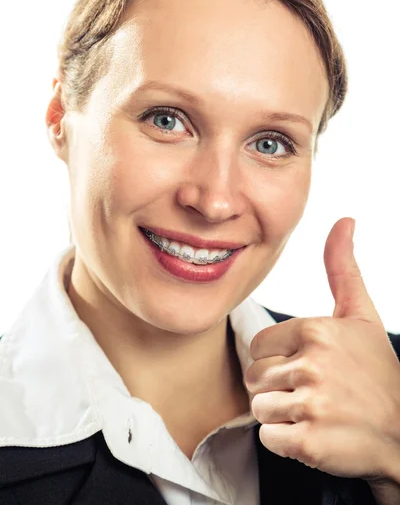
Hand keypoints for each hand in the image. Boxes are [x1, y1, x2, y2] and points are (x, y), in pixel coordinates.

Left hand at [244, 217, 399, 482]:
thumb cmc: (376, 370)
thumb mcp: (361, 314)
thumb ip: (342, 267)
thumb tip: (344, 220)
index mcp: (315, 330)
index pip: (258, 346)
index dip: (277, 359)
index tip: (306, 367)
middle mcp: (312, 364)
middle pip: (255, 377)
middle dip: (277, 387)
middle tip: (312, 392)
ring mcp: (311, 404)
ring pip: (259, 407)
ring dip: (282, 415)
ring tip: (315, 411)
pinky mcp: (309, 442)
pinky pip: (268, 438)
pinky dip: (286, 441)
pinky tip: (315, 432)